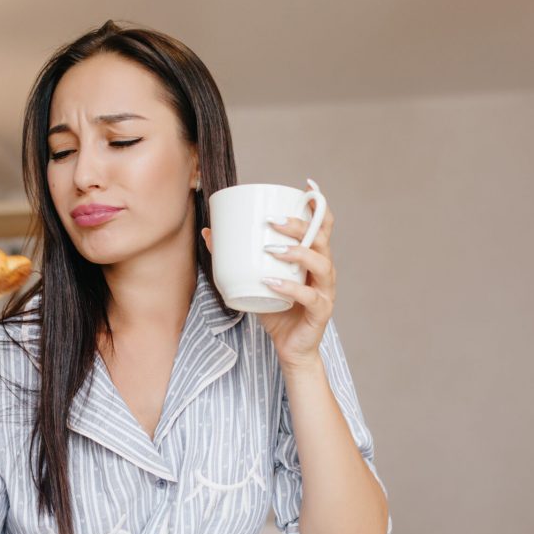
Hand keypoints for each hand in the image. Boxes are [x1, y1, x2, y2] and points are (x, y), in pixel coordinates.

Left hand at [201, 180, 336, 370]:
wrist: (290, 348)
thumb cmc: (276, 309)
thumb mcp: (253, 279)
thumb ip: (235, 257)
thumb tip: (208, 232)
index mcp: (312, 256)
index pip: (322, 225)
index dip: (318, 205)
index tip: (306, 186)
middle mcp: (324, 269)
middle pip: (320, 238)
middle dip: (298, 225)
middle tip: (271, 221)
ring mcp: (325, 290)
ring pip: (321, 263)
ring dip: (297, 252)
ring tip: (271, 249)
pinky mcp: (321, 311)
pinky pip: (309, 296)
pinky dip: (290, 287)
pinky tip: (272, 282)